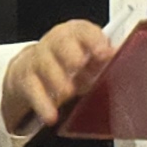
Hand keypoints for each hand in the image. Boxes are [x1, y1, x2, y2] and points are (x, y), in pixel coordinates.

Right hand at [0, 19, 113, 139]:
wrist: (32, 68)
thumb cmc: (69, 61)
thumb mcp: (90, 57)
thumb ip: (104, 59)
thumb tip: (120, 60)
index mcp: (76, 33)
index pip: (84, 30)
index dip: (94, 40)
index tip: (104, 52)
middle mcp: (55, 42)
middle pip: (61, 42)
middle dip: (70, 53)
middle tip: (78, 65)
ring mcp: (38, 58)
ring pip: (45, 65)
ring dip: (57, 80)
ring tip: (67, 92)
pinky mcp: (25, 78)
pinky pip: (33, 90)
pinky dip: (43, 104)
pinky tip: (51, 115)